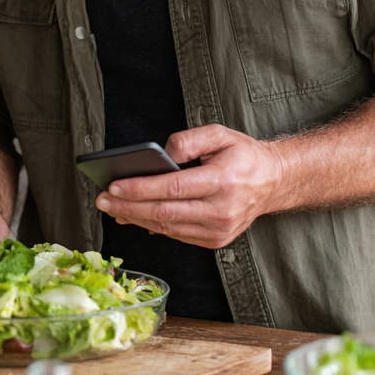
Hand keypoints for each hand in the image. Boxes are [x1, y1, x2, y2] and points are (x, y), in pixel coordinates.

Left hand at [94, 124, 289, 248]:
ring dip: (136, 219)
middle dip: (128, 207)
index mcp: (223, 182)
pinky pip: (176, 234)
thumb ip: (189, 139)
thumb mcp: (220, 134)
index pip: (172, 188)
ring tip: (112, 208)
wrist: (273, 183)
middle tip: (102, 200)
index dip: (139, 189)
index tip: (114, 186)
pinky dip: (152, 226)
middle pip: (164, 212)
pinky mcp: (214, 241)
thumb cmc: (243, 156)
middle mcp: (221, 210)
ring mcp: (218, 230)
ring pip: (167, 227)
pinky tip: (134, 217)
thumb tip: (163, 155)